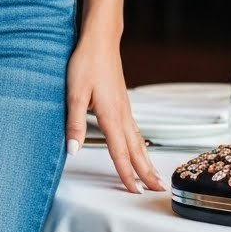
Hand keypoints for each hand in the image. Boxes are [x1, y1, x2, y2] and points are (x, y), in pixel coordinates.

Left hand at [65, 28, 166, 193]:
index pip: (119, 152)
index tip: (133, 191)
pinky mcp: (123, 103)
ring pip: (138, 140)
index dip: (126, 173)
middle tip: (157, 191)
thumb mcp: (74, 93)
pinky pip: (135, 130)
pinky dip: (141, 145)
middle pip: (136, 150)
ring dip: (147, 161)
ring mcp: (125, 108)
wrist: (100, 40)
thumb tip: (73, 150)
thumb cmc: (86, 63)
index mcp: (110, 115)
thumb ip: (74, 123)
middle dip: (146, 172)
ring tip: (154, 176)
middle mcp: (122, 114)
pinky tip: (141, 148)